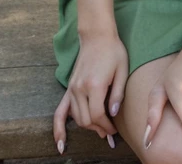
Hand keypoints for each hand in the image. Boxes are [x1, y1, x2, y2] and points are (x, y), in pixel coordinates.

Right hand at [53, 31, 127, 154]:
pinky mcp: (69, 87)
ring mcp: (72, 88)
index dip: (107, 126)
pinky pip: (60, 112)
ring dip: (88, 126)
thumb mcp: (122, 70)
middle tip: (110, 131)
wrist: (97, 36)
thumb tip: (113, 114)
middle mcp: (80, 88)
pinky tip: (60, 144)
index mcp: (94, 84)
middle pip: (86, 120)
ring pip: (77, 118)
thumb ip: (118, 94)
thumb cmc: (113, 51)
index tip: (114, 130)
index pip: (97, 115)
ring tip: (100, 128)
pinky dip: (59, 129)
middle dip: (99, 128)